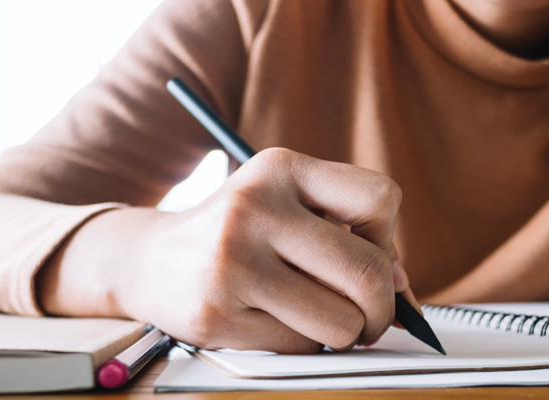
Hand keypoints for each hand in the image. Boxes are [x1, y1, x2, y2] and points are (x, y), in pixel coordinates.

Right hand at [38, 148, 414, 352]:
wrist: (147, 258)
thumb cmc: (233, 233)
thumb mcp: (283, 206)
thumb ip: (344, 234)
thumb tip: (401, 288)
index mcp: (278, 168)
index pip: (379, 198)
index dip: (389, 239)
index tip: (373, 258)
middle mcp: (253, 207)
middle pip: (367, 271)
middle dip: (383, 308)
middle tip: (372, 317)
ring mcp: (231, 262)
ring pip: (339, 321)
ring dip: (344, 332)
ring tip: (320, 318)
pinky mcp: (215, 312)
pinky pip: (297, 345)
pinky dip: (299, 342)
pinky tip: (271, 321)